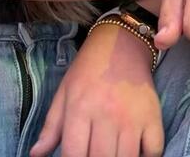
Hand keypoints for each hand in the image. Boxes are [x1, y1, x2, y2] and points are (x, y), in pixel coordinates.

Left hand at [30, 23, 162, 156]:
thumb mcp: (64, 93)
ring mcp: (133, 118)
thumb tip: (35, 155)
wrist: (122, 43)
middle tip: (93, 155)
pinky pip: (153, 152)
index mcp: (80, 108)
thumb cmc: (88, 71)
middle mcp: (107, 114)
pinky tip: (135, 153)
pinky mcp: (153, 117)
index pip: (74, 154)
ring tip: (111, 154)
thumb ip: (51, 127)